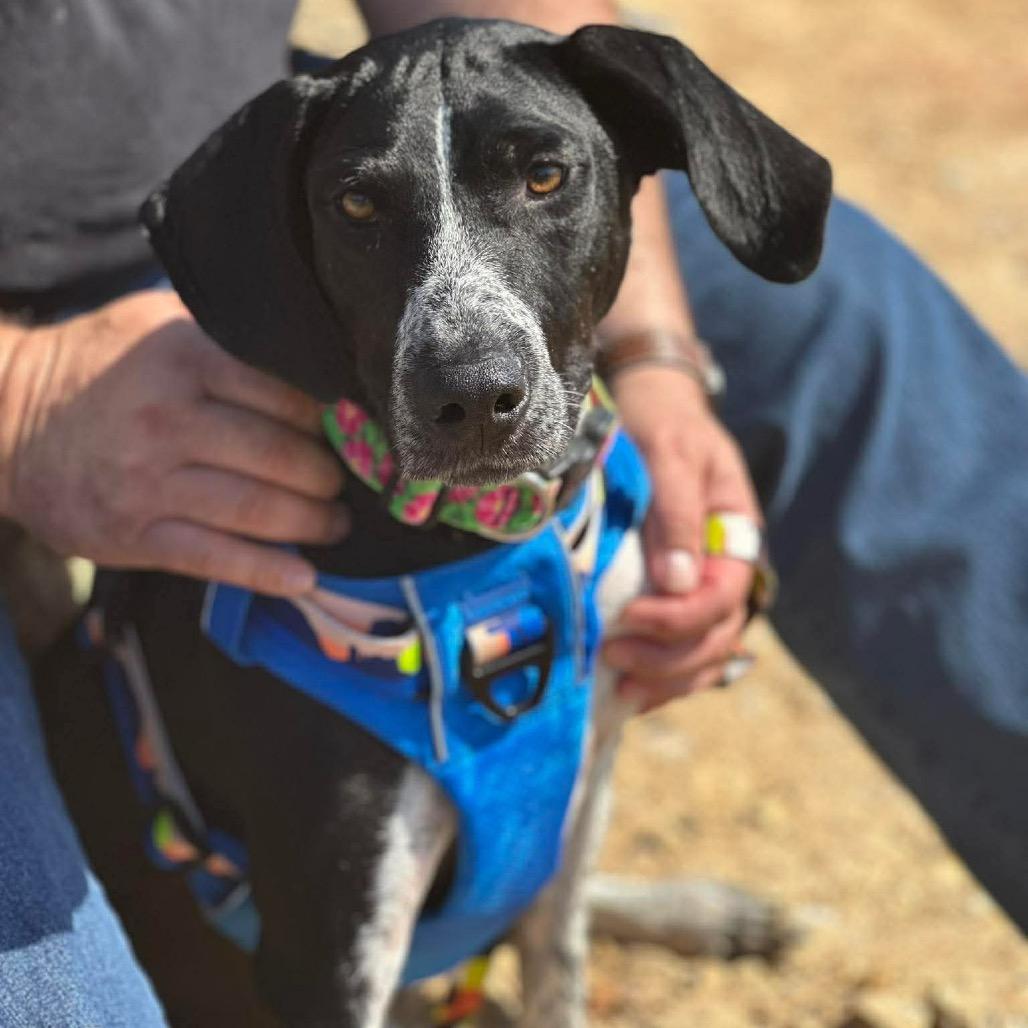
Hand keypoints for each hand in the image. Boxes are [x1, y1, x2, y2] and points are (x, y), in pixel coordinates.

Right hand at [0, 291, 346, 594]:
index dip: (330, 419)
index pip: (285, 394)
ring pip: (256, 508)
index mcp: (182, 358)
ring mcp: (148, 481)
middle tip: (347, 483)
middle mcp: (167, 419)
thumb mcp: (157, 323)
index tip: (354, 433)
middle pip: (279, 455)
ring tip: (336, 524)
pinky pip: (215, 557)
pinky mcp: (132, 534)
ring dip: (312, 523)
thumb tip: (312, 355)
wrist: (8, 418)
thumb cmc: (100, 365)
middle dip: (328, 476)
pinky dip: (267, 571)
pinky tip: (304, 577)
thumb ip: (228, 336)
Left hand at [601, 365, 758, 709]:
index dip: (680, 618)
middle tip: (613, 659)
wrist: (654, 409)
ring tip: (620, 690)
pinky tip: (625, 691)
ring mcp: (703, 584)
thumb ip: (677, 513)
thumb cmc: (663, 425)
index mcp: (735, 535)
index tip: (629, 617)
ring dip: (667, 679)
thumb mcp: (671, 454)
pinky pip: (681, 648)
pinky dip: (660, 675)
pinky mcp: (675, 595)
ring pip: (704, 653)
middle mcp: (725, 567)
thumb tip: (678, 583)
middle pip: (717, 636)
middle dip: (669, 658)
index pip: (724, 596)